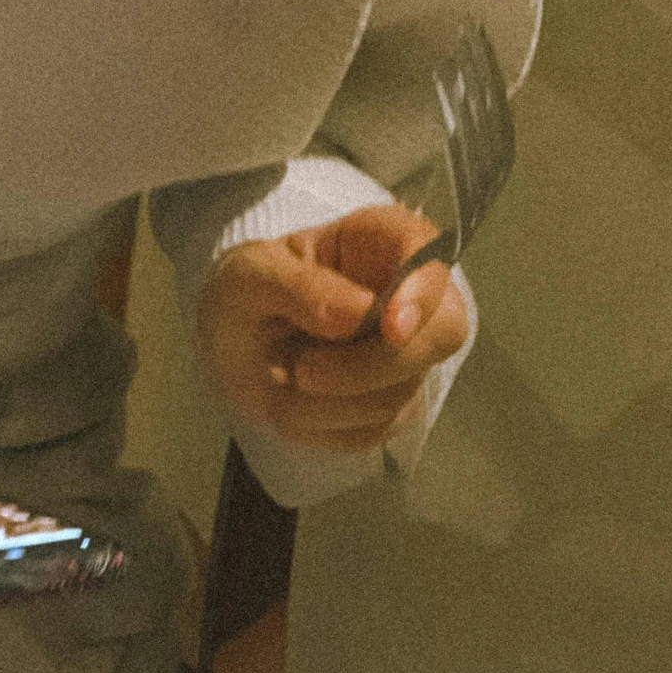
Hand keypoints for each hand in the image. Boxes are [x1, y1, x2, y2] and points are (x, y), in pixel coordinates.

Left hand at [196, 203, 469, 454]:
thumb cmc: (244, 294)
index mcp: (379, 240)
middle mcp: (406, 294)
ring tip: (282, 385)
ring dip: (333, 404)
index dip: (422, 291)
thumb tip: (356, 313)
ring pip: (404, 392)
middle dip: (374, 365)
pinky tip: (292, 409)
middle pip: (443, 333)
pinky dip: (326, 431)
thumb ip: (299, 286)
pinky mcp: (389, 404)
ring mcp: (405, 353)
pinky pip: (376, 432)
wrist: (229, 348)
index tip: (390, 326)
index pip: (431, 254)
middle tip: (303, 371)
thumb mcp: (248, 276)